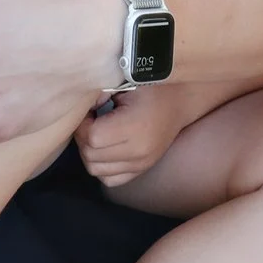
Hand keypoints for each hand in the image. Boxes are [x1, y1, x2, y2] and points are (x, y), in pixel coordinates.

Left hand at [75, 84, 198, 186]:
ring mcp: (141, 165)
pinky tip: (105, 149)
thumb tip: (83, 109)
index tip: (89, 111)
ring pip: (96, 170)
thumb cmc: (152, 87)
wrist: (179, 101)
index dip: (83, 124)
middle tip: (91, 120)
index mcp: (135, 128)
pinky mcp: (141, 170)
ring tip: (97, 133)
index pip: (92, 137)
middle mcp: (138, 152)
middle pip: (91, 156)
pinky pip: (109, 179)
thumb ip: (100, 95)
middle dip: (83, 137)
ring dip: (89, 153)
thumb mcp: (125, 83)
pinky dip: (101, 166)